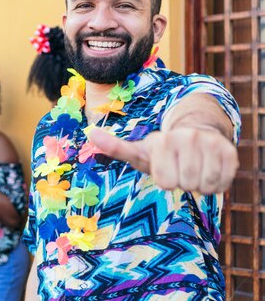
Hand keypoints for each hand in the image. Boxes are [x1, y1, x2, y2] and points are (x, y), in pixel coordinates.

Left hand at [89, 127, 238, 194]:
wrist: (196, 134)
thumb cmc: (162, 150)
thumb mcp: (138, 150)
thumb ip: (115, 147)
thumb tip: (91, 134)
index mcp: (164, 140)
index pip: (166, 182)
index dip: (165, 179)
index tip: (164, 166)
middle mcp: (188, 138)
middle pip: (186, 184)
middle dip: (182, 181)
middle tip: (180, 167)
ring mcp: (211, 144)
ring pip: (205, 185)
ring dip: (199, 183)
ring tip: (193, 168)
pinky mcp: (230, 153)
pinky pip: (222, 184)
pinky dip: (215, 183)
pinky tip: (208, 169)